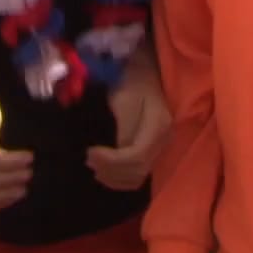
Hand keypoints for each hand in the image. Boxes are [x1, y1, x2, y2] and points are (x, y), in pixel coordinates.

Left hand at [87, 53, 171, 190]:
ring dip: (114, 177)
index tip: (90, 152)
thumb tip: (119, 152)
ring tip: (94, 167)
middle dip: (110, 170)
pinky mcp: (155, 150)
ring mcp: (161, 146)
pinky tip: (107, 173)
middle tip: (89, 160)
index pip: (137, 156)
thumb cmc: (133, 81)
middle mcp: (164, 140)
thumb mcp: (124, 99)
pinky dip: (122, 178)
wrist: (146, 74)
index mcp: (158, 125)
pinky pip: (140, 173)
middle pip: (138, 169)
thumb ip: (124, 128)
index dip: (111, 160)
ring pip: (139, 176)